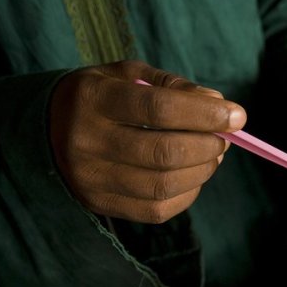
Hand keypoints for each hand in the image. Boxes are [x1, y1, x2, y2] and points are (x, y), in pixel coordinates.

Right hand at [49, 60, 245, 222]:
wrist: (49, 131)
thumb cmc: (103, 97)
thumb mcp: (131, 77)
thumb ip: (175, 87)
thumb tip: (219, 103)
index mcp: (93, 98)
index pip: (157, 108)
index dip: (205, 113)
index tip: (237, 115)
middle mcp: (86, 141)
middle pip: (163, 153)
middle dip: (208, 146)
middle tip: (225, 138)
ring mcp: (90, 179)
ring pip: (163, 186)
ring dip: (202, 171)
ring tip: (213, 155)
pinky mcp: (100, 204)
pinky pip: (157, 210)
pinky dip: (188, 193)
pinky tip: (193, 175)